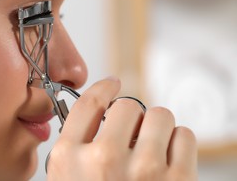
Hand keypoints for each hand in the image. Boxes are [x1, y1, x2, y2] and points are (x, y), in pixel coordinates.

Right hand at [46, 78, 197, 180]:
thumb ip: (75, 148)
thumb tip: (98, 114)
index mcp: (70, 159)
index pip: (88, 104)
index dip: (103, 87)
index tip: (112, 84)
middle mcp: (104, 160)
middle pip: (126, 105)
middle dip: (130, 116)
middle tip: (131, 133)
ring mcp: (144, 169)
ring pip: (159, 115)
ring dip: (156, 127)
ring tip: (150, 148)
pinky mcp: (178, 180)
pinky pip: (184, 135)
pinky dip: (178, 143)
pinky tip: (168, 160)